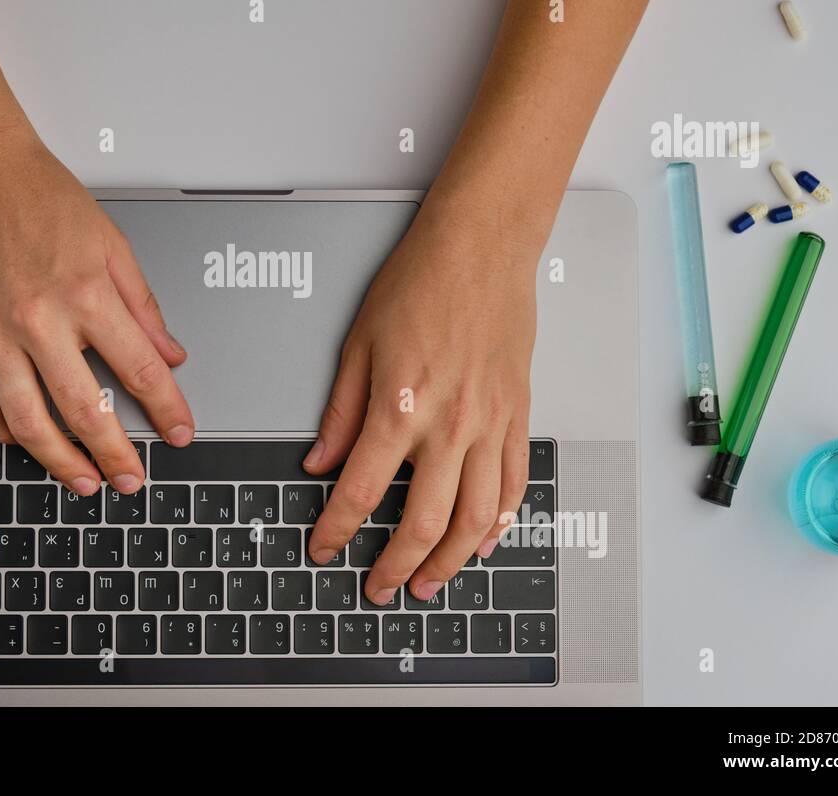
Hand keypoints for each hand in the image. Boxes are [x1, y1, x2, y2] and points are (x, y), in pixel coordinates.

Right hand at [0, 112, 193, 496]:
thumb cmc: (39, 194)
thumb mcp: (112, 242)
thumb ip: (143, 306)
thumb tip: (170, 354)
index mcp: (86, 292)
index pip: (139, 371)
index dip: (166, 410)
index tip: (180, 433)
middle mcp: (39, 318)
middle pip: (84, 410)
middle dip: (115, 455)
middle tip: (131, 479)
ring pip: (27, 420)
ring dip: (59, 461)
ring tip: (82, 481)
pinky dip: (3, 431)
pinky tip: (25, 442)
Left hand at [304, 194, 536, 605]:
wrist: (481, 248)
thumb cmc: (419, 283)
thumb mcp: (357, 343)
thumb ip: (341, 412)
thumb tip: (321, 462)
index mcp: (398, 406)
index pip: (360, 491)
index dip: (336, 529)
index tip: (323, 548)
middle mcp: (448, 425)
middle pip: (423, 522)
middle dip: (395, 566)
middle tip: (378, 588)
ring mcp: (490, 424)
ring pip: (476, 519)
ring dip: (450, 562)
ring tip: (428, 584)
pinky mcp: (517, 416)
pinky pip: (513, 485)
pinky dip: (499, 524)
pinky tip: (484, 544)